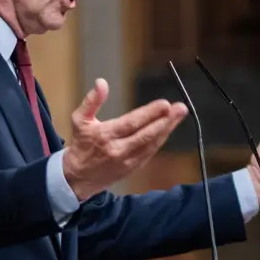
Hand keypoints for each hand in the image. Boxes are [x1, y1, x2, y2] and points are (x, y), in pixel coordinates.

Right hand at [63, 78, 187, 200]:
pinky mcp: (133, 168)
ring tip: (179, 115)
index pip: (131, 123)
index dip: (149, 114)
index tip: (164, 104)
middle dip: (166, 121)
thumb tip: (101, 82)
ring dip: (167, 129)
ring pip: (151, 144)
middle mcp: (118, 149)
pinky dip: (160, 140)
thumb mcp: (79, 120)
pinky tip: (168, 128)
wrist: (78, 177)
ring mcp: (127, 161)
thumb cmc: (81, 144)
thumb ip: (91, 101)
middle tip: (180, 108)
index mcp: (105, 135)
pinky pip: (150, 152)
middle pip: (146, 134)